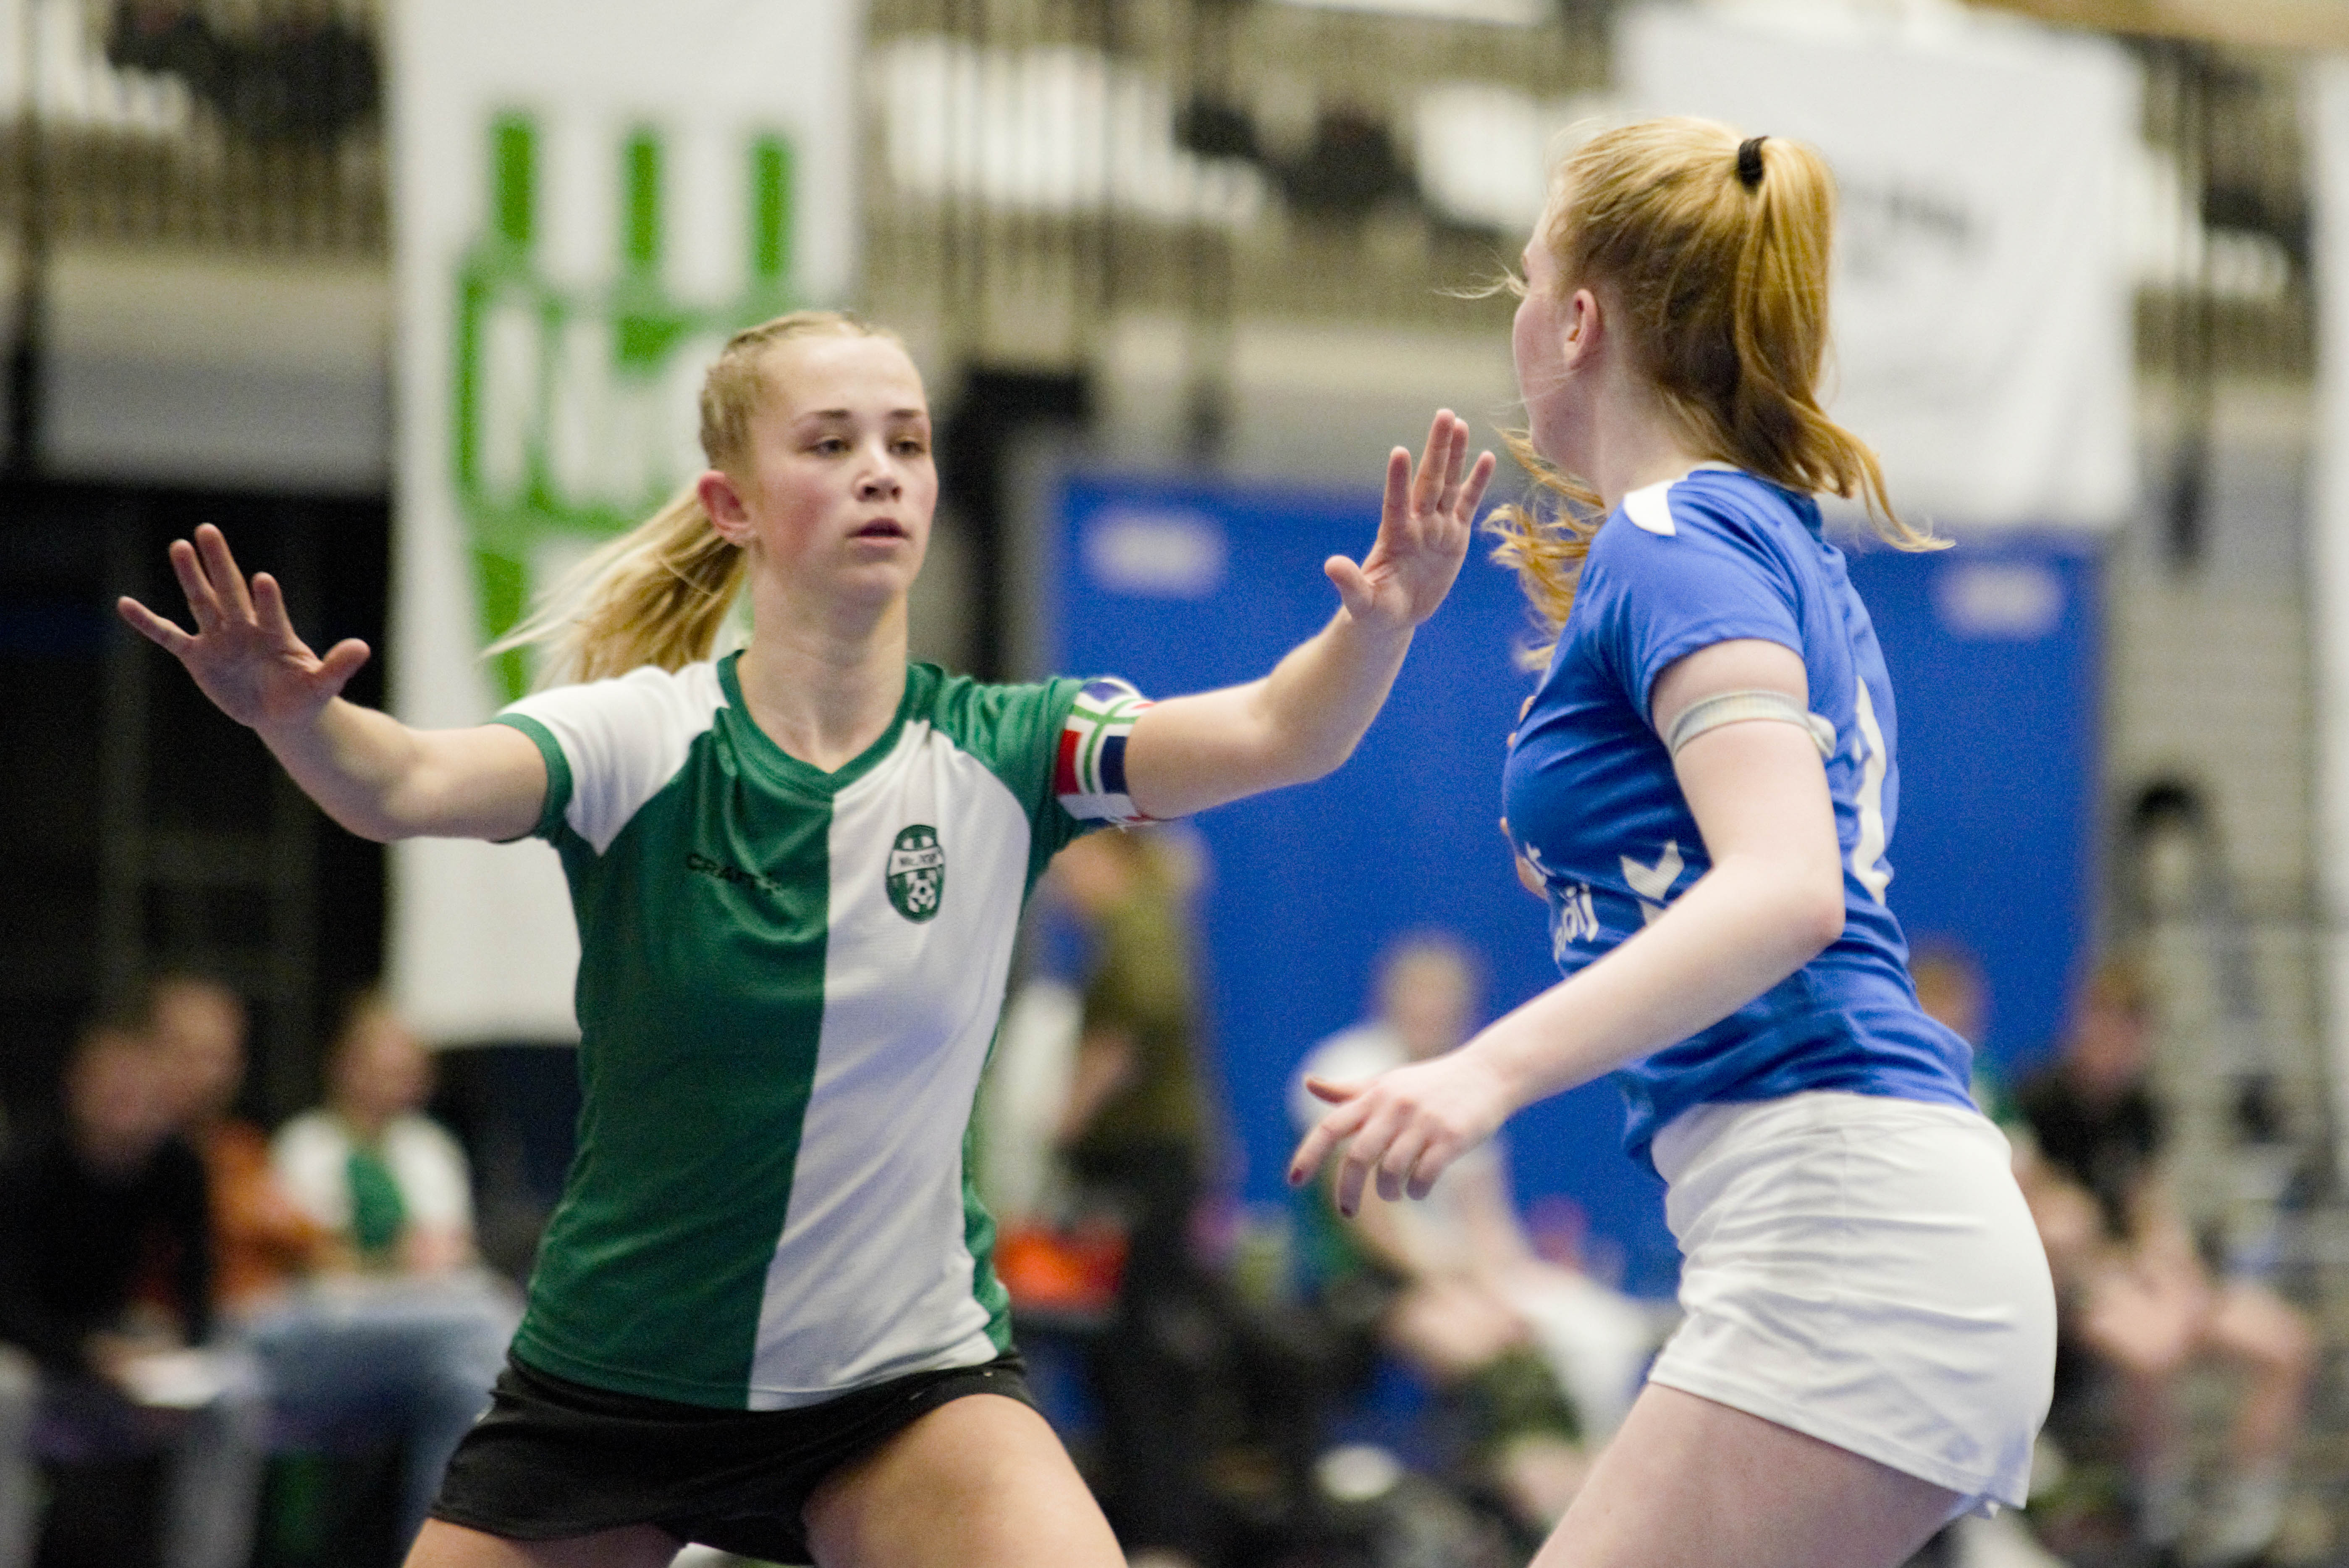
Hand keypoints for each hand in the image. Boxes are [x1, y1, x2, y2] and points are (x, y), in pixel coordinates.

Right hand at [117, 523, 371, 734]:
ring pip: (202, 603)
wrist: (282, 711)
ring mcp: (219, 639)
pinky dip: (148, 623)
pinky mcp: (198, 656)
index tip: (263, 580)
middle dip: (219, 564)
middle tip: (208, 530)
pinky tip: (125, 604)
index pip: (271, 612)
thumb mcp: (322, 686)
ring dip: (190, 577)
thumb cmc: (304, 694)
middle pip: (230, 592)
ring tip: (179, 545)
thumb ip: (337, 667)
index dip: (268, 599)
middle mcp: (245, 628)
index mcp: (276, 633)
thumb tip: (363, 647)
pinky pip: (168, 636)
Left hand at [1287, 1048, 1515, 1217]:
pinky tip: (1419, 1188)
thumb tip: (1308, 1084)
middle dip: (1348, 1191)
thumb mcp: (1388, 1082)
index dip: (1308, 1154)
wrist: (1487, 1073)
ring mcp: (1424, 1121)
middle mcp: (1395, 1106)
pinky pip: (1424, 1175)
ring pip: (1391, 1170)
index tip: (1293, 1182)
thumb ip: (1350, 1092)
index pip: (1331, 1126)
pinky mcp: (1452, 1137)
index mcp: (1375, 1095)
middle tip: (1347, 1211)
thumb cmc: (1432, 1083)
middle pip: (1359, 1157)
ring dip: (1388, 1191)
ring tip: (1394, 1192)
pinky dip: (1417, 1190)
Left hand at [1326, 410, 1495, 634]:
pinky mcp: (1454, 536)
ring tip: (1460, 423)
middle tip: (1443, 414)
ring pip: (1448, 485)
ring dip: (1455, 455)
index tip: (1399, 451)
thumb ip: (1350, 583)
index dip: (1398, 479)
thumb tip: (1331, 565)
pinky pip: (1468, 505)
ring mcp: (1436, 527)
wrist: (1392, 616)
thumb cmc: (1373, 610)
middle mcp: (1416, 524)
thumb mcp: (1361, 602)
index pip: (1396, 502)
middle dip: (1437, 449)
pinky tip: (1487, 456)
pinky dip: (1477, 482)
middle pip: (1428, 481)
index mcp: (1393, 536)